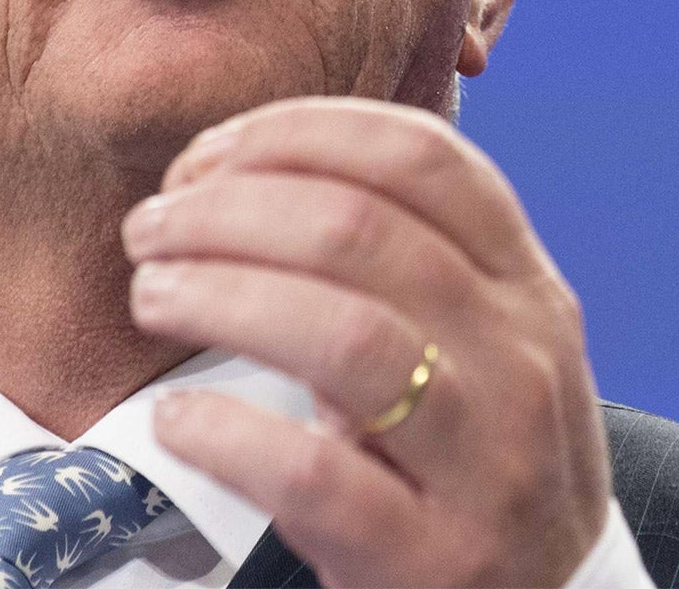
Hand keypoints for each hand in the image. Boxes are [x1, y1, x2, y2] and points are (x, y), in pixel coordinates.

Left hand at [122, 95, 613, 588]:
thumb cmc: (476, 460)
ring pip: (345, 336)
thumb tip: (236, 178)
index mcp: (526, 286)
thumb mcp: (479, 343)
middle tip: (153, 227)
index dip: (299, 132)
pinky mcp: (435, 559)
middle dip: (228, 209)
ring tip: (153, 295)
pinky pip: (316, 474)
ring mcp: (489, 464)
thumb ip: (398, 262)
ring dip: (221, 296)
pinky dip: (229, 432)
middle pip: (360, 230)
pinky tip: (179, 418)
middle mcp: (522, 361)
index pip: (422, 157)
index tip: (211, 153)